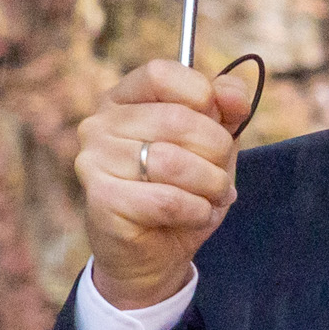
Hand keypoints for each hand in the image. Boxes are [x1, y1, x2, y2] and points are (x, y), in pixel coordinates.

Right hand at [76, 60, 255, 309]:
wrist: (154, 256)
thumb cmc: (181, 191)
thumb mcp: (211, 145)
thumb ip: (225, 110)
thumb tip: (234, 95)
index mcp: (123, 100)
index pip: (161, 73)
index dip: (202, 93)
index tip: (223, 120)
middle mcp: (99, 124)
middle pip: (177, 119)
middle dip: (216, 151)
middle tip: (220, 176)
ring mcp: (94, 161)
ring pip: (173, 161)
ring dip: (210, 184)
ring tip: (212, 197)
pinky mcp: (101, 199)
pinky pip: (167, 199)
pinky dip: (196, 210)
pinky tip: (194, 215)